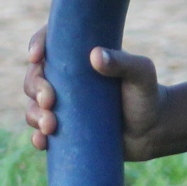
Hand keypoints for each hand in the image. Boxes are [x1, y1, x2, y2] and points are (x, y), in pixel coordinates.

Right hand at [22, 28, 168, 159]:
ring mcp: (63, 105)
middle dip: (35, 88)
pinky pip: (41, 133)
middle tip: (49, 101)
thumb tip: (95, 56)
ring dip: (34, 115)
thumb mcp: (141, 74)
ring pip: (34, 106)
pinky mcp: (64, 129)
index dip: (37, 45)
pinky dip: (37, 137)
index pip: (50, 42)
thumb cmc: (147, 96)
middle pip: (35, 77)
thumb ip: (124, 62)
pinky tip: (42, 142)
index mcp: (79, 57)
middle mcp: (66, 79)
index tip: (36, 57)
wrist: (152, 132)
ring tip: (50, 127)